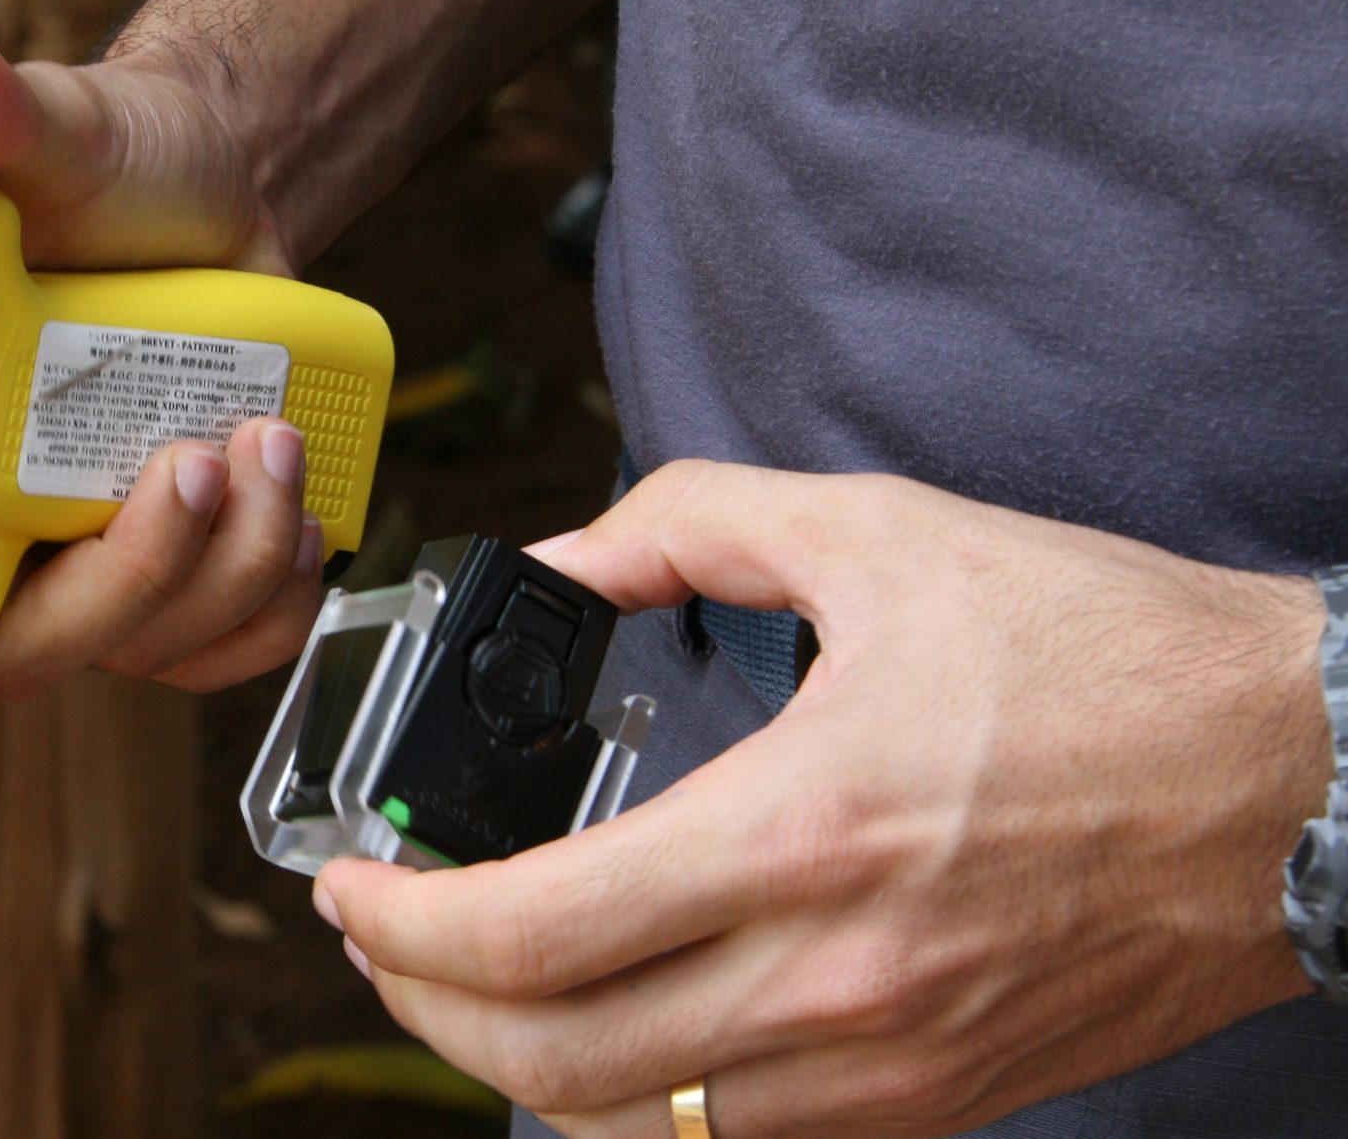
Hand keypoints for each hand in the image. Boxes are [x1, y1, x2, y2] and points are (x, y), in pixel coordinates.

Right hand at [0, 8, 323, 693]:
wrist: (213, 189)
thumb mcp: (54, 133)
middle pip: (32, 650)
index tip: (15, 568)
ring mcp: (90, 556)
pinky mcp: (181, 564)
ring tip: (270, 440)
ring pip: (146, 647)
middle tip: (195, 463)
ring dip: (231, 566)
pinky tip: (293, 509)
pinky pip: (220, 647)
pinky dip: (273, 600)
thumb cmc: (109, 170)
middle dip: (137, 579)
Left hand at [316, 461, 1333, 1137]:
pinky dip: (639, 1105)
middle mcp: (836, 981)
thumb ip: (687, 522)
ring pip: (634, 1131)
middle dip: (421, 1010)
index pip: (532, 934)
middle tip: (379, 936)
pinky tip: (610, 1027)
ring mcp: (890, 1066)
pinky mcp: (941, 1102)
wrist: (1305, 782)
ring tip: (468, 984)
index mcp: (802, 832)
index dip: (399, 924)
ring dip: (516, 1067)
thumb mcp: (878, 532)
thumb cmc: (1106, 652)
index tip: (347, 880)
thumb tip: (558, 562)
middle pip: (550, 1062)